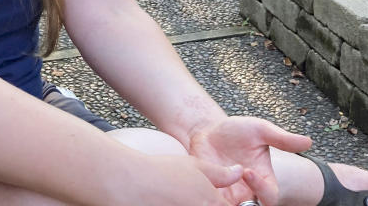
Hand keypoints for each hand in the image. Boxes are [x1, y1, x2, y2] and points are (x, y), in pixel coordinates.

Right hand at [114, 154, 241, 205]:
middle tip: (189, 198)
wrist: (128, 183)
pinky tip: (165, 203)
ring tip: (174, 200)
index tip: (211, 199)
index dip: (221, 204)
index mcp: (211, 204)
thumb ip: (221, 173)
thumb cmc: (161, 172)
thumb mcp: (195, 166)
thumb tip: (239, 172)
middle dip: (205, 205)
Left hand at [187, 117, 311, 205]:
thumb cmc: (237, 130)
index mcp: (264, 179)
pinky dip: (206, 200)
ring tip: (215, 186)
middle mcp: (248, 191)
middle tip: (233, 184)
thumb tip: (309, 142)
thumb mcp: (260, 130)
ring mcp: (229, 194)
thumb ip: (282, 139)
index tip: (247, 171)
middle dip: (245, 204)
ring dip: (222, 202)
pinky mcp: (210, 193)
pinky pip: (210, 203)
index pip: (269, 196)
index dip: (261, 189)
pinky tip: (201, 187)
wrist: (207, 131)